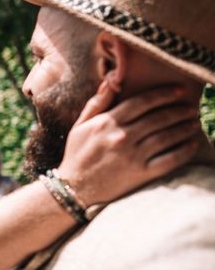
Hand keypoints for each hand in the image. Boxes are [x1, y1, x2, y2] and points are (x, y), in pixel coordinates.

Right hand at [58, 82, 199, 205]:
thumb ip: (96, 103)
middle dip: (178, 110)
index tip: (179, 90)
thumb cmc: (76, 155)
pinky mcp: (140, 173)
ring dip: (184, 128)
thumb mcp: (79, 126)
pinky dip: (183, 151)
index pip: (141, 102)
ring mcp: (132, 155)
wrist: (74, 189)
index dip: (163, 94)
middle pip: (158, 118)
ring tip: (194, 123)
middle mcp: (122, 136)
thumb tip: (111, 80)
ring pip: (166, 136)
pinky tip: (192, 145)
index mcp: (107, 122)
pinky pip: (168, 160)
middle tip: (191, 107)